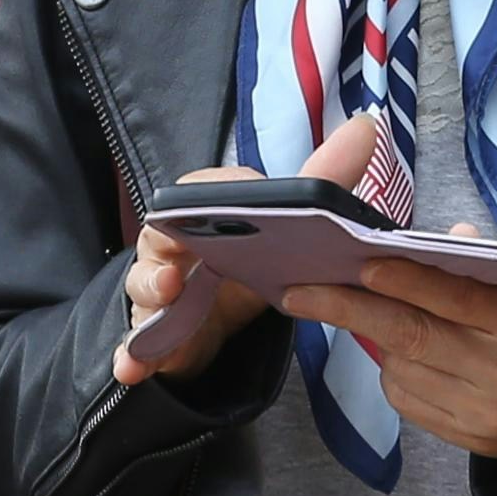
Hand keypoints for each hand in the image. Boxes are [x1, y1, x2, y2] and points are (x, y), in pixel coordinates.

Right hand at [113, 118, 388, 384]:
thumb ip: (323, 181)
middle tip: (186, 250)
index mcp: (205, 212)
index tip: (244, 192)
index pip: (205, 189)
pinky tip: (130, 368)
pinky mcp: (152, 333)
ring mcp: (157, 289)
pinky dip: (132, 355)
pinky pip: (136, 344)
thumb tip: (366, 127)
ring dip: (150, 288)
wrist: (213, 323)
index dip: (223, 191)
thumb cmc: (246, 263)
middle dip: (172, 239)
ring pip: (143, 284)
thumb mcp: (285, 229)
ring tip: (165, 294)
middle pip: (163, 233)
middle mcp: (172, 245)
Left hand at [278, 255, 496, 462]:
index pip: (456, 297)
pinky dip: (396, 374)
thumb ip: (492, 261)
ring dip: (375, 341)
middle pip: (413, 337)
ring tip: (367, 314)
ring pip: (404, 371)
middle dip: (349, 311)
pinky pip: (411, 404)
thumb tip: (436, 242)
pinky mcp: (475, 441)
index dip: (405, 279)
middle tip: (299, 292)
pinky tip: (405, 356)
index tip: (358, 263)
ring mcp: (489, 414)